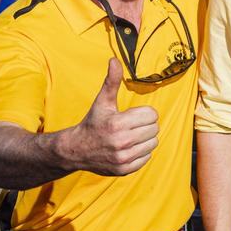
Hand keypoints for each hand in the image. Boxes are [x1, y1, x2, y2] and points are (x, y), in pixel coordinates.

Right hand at [59, 58, 159, 175]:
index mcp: (117, 124)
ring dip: (145, 139)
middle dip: (145, 125)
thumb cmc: (93, 123)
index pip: (152, 115)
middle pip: (155, 129)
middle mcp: (121, 142)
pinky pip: (147, 157)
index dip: (143, 113)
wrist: (75, 150)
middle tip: (130, 126)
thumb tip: (114, 60)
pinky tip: (128, 148)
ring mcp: (122, 158)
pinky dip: (141, 152)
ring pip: (153, 143)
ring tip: (130, 137)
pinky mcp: (124, 170)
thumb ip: (111, 81)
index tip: (131, 115)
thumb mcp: (102, 102)